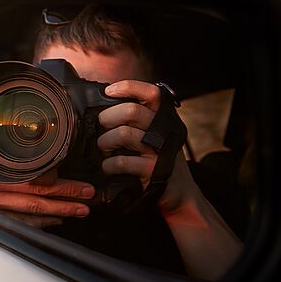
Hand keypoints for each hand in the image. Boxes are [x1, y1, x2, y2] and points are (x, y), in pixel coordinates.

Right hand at [0, 147, 93, 221]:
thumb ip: (4, 142)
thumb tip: (30, 134)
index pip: (33, 181)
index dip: (57, 183)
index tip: (76, 182)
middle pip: (37, 199)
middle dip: (65, 199)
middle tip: (87, 197)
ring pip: (31, 214)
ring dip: (57, 212)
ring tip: (78, 210)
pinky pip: (21, 222)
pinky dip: (40, 222)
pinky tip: (55, 218)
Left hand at [100, 80, 197, 214]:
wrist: (179, 194)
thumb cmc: (159, 162)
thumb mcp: (155, 137)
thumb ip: (139, 121)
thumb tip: (106, 104)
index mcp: (165, 119)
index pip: (152, 94)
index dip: (129, 87)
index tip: (109, 91)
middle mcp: (165, 132)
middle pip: (131, 111)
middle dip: (107, 118)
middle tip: (101, 127)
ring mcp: (160, 151)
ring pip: (123, 134)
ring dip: (105, 142)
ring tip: (103, 149)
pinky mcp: (153, 171)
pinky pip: (121, 161)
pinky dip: (108, 165)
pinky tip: (108, 168)